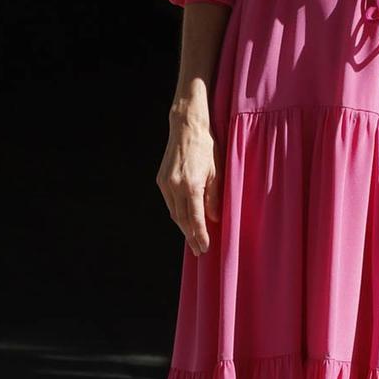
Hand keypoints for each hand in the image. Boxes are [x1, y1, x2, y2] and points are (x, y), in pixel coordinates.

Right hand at [156, 105, 222, 254]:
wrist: (186, 128)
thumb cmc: (206, 147)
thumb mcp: (217, 172)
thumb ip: (214, 197)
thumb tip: (213, 219)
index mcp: (191, 185)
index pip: (195, 218)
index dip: (200, 235)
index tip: (204, 248)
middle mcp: (175, 186)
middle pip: (182, 219)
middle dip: (191, 236)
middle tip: (199, 250)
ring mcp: (165, 183)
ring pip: (174, 213)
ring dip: (183, 227)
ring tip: (193, 240)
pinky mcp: (161, 180)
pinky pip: (170, 203)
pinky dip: (177, 214)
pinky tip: (185, 221)